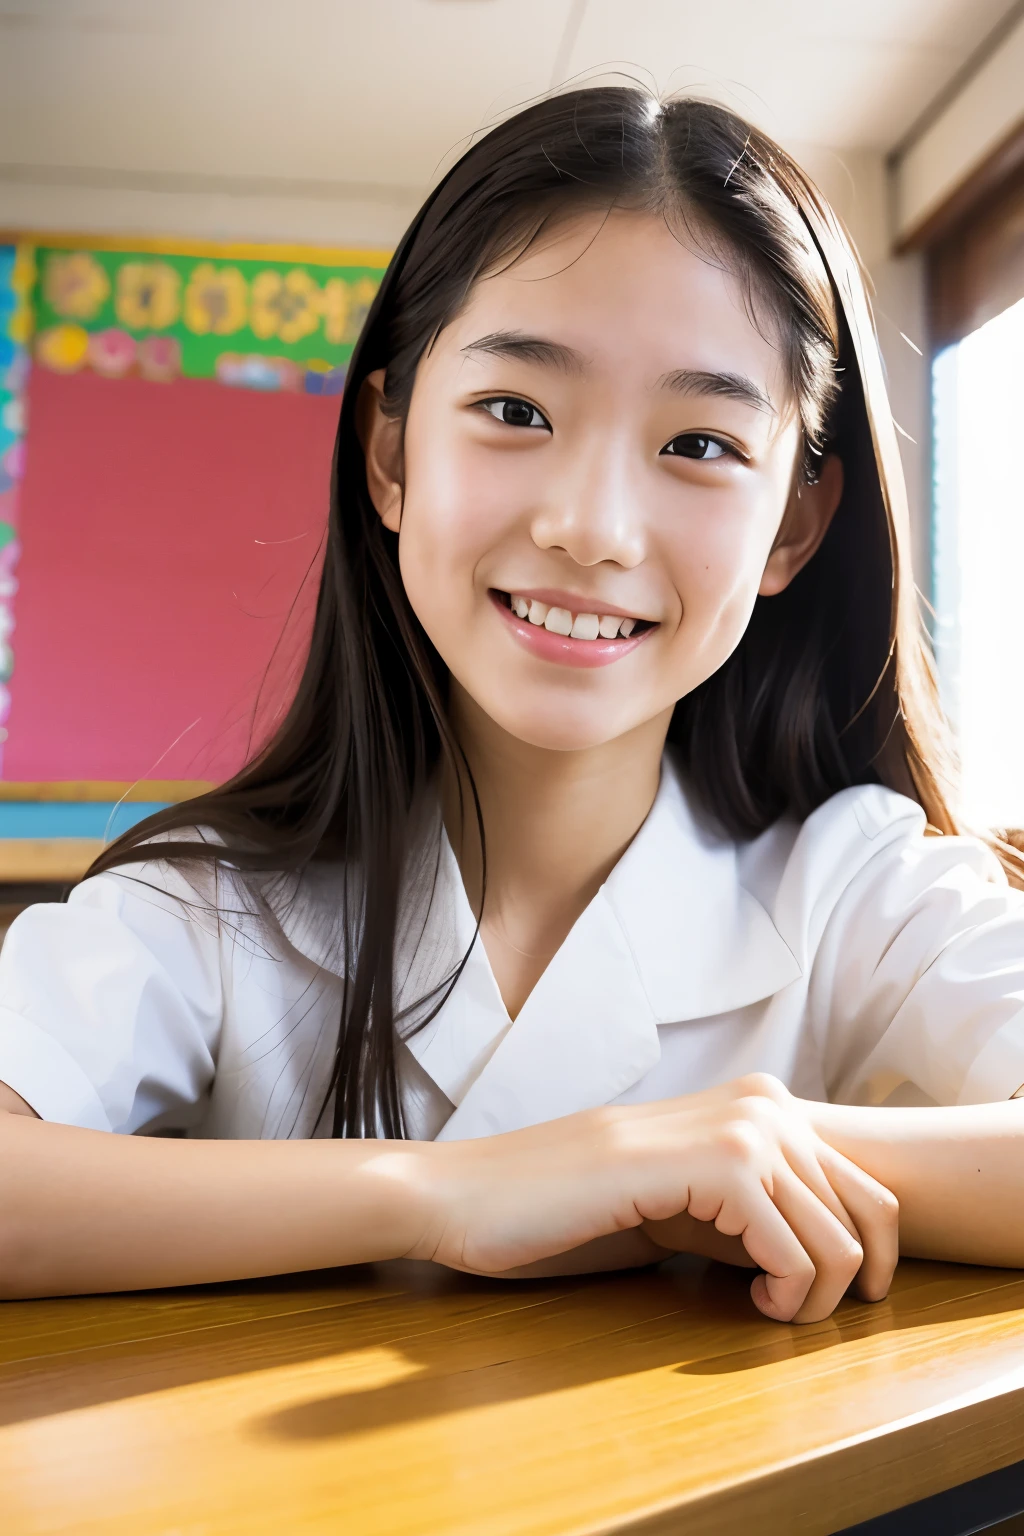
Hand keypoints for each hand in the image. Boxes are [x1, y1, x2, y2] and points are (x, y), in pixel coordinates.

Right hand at [410, 1073, 897, 1323]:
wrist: (470, 1194)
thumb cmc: (563, 1211)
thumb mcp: (679, 1210)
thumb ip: (747, 1214)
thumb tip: (828, 1260)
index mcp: (751, 1104)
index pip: (866, 1180)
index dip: (870, 1255)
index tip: (821, 1297)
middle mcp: (756, 1103)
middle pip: (872, 1207)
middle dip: (849, 1282)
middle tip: (787, 1311)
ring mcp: (734, 1128)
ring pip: (840, 1234)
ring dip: (815, 1296)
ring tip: (762, 1308)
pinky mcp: (708, 1166)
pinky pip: (794, 1248)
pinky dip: (785, 1293)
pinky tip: (747, 1302)